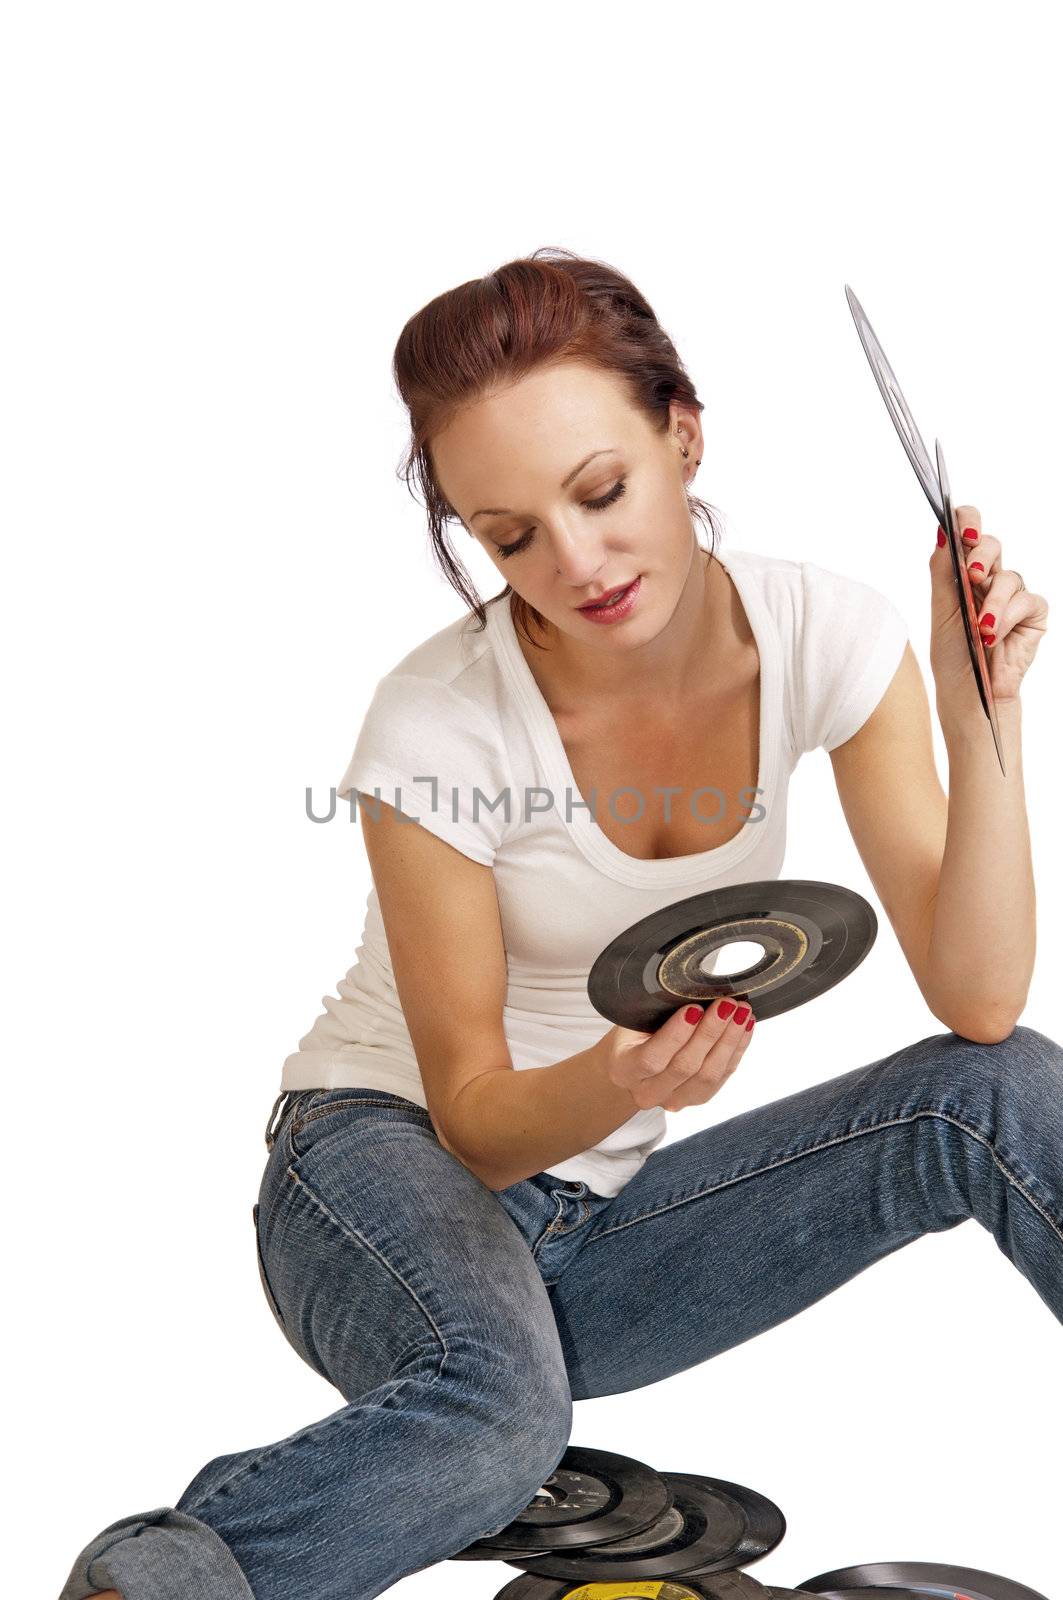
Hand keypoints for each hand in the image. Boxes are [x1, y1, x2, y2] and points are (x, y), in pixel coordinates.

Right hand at [595, 998, 754, 1111]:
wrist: (632, 1065)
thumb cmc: (633, 1035)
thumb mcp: (632, 1020)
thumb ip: (655, 1012)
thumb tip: (692, 990)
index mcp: (625, 1069)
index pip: (652, 1058)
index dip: (676, 1034)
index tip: (695, 1008)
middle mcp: (647, 1092)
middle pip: (685, 1067)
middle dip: (710, 1032)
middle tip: (726, 1004)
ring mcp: (673, 1100)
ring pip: (708, 1076)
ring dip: (729, 1042)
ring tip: (741, 1013)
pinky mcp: (697, 1099)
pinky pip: (722, 1077)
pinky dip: (736, 1050)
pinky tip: (745, 1028)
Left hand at [930, 505, 1048, 718]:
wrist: (969, 691)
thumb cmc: (952, 654)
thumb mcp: (942, 611)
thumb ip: (943, 572)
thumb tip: (942, 531)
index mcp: (962, 573)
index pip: (967, 532)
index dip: (968, 522)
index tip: (963, 532)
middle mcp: (989, 579)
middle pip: (991, 544)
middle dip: (982, 555)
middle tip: (972, 575)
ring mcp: (1012, 595)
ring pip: (1008, 577)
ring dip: (992, 603)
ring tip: (980, 629)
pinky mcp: (1032, 613)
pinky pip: (1026, 601)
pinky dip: (1008, 617)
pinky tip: (994, 636)